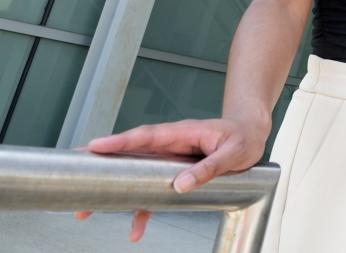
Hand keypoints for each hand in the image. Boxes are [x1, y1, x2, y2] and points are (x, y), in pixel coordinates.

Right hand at [75, 118, 267, 241]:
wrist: (252, 135)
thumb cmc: (243, 138)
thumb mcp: (232, 153)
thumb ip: (208, 168)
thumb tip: (179, 186)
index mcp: (182, 133)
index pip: (146, 136)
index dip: (120, 142)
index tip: (93, 147)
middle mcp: (170, 145)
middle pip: (130, 155)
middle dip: (102, 167)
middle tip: (74, 180)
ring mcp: (169, 159)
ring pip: (135, 174)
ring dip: (113, 193)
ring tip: (86, 211)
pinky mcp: (174, 173)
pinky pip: (153, 191)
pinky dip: (143, 209)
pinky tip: (135, 230)